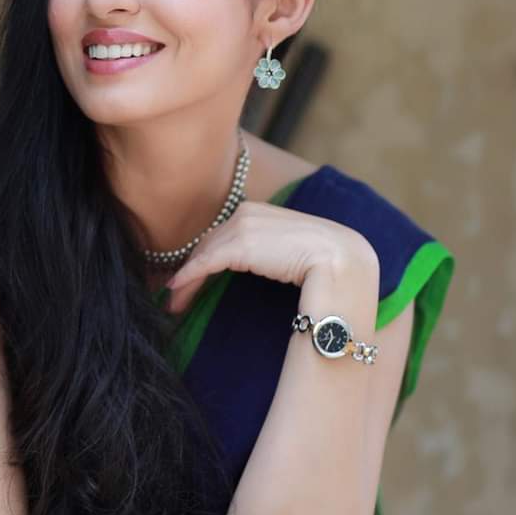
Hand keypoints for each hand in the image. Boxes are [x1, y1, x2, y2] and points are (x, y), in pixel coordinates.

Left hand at [163, 202, 374, 313]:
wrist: (342, 265)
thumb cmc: (326, 266)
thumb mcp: (295, 253)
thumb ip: (273, 252)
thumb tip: (265, 265)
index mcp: (264, 211)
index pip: (226, 235)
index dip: (205, 257)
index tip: (192, 277)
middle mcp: (251, 212)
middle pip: (210, 243)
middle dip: (190, 268)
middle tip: (174, 294)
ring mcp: (244, 224)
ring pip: (204, 253)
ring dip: (186, 279)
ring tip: (172, 302)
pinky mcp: (240, 243)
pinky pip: (206, 263)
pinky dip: (188, 277)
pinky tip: (176, 292)